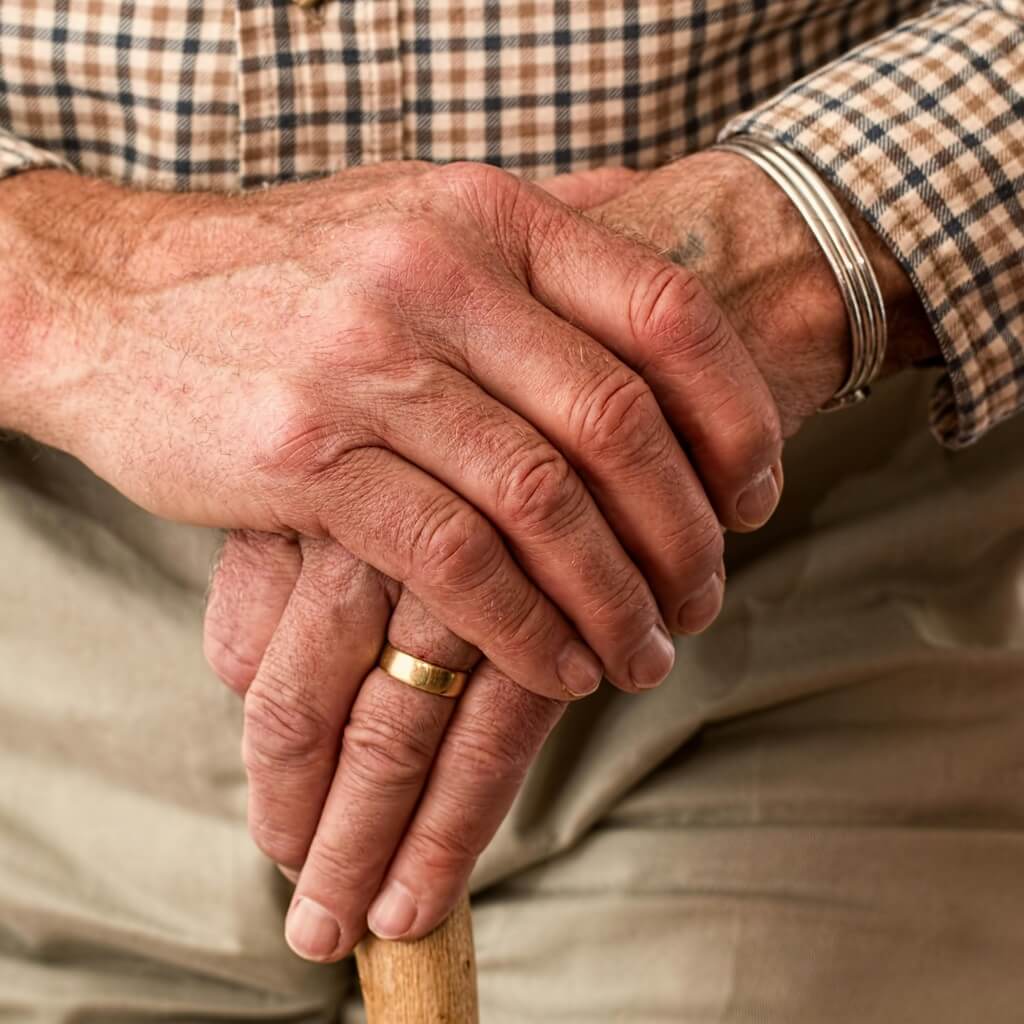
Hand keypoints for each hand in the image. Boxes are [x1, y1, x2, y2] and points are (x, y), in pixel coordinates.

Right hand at [200, 155, 937, 965]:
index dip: (736, 414)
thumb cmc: (287, 272)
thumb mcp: (412, 211)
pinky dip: (523, 628)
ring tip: (643, 652)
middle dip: (682, 531)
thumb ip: (528, 224)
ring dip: (611, 597)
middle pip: (615, 422)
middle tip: (703, 598)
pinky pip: (452, 559)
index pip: (664, 312)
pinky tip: (557, 667)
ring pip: (541, 503)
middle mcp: (437, 274)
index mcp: (486, 215)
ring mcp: (368, 364)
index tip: (756, 495)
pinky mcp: (307, 458)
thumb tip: (642, 212)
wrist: (113, 298)